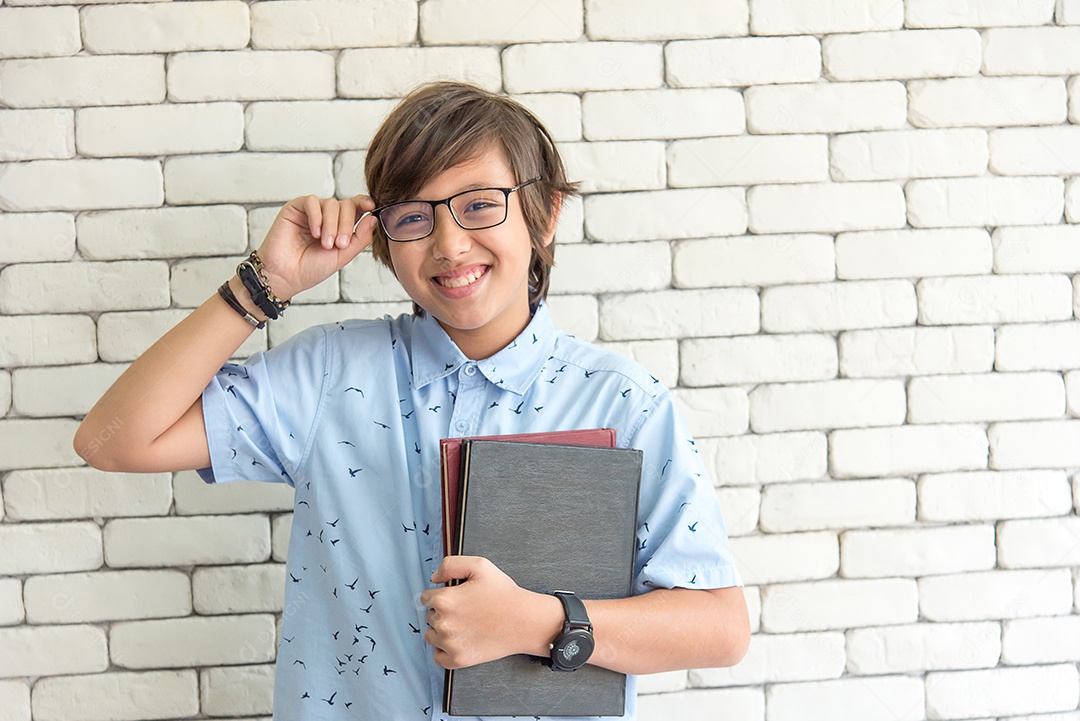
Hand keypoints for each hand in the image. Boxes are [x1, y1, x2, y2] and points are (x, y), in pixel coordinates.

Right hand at [253, 193, 377, 300]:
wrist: (286, 276)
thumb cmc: (310, 269)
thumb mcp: (343, 256)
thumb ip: (360, 238)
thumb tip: (373, 218)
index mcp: (340, 226)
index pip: (356, 208)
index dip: (364, 203)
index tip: (370, 206)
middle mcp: (327, 217)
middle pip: (346, 205)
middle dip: (346, 225)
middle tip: (339, 244)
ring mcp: (311, 212)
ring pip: (331, 203)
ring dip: (331, 224)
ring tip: (325, 243)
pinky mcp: (295, 208)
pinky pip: (311, 201)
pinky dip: (316, 216)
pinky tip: (315, 232)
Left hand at [420, 556, 558, 668]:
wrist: (524, 621)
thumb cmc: (504, 594)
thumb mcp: (480, 566)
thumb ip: (450, 565)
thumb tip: (434, 578)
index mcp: (445, 600)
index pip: (426, 598)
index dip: (440, 594)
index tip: (454, 597)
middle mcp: (444, 624)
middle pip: (429, 616)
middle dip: (442, 612)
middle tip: (465, 610)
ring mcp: (450, 644)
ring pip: (431, 636)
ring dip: (441, 631)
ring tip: (463, 625)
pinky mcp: (458, 660)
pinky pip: (438, 656)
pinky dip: (444, 650)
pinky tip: (459, 640)